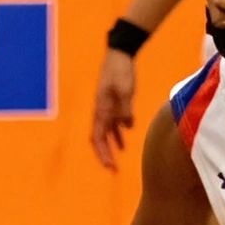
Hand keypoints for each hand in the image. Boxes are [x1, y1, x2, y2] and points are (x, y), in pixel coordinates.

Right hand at [90, 52, 137, 169]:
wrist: (118, 54)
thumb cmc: (120, 71)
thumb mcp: (126, 90)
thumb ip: (126, 109)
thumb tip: (127, 126)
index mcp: (101, 110)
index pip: (98, 138)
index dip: (103, 154)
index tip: (110, 167)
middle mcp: (101, 111)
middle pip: (99, 138)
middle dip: (104, 155)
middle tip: (112, 170)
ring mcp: (106, 106)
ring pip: (105, 131)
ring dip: (111, 145)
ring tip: (117, 159)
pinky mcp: (113, 101)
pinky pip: (113, 120)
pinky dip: (117, 131)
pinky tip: (126, 134)